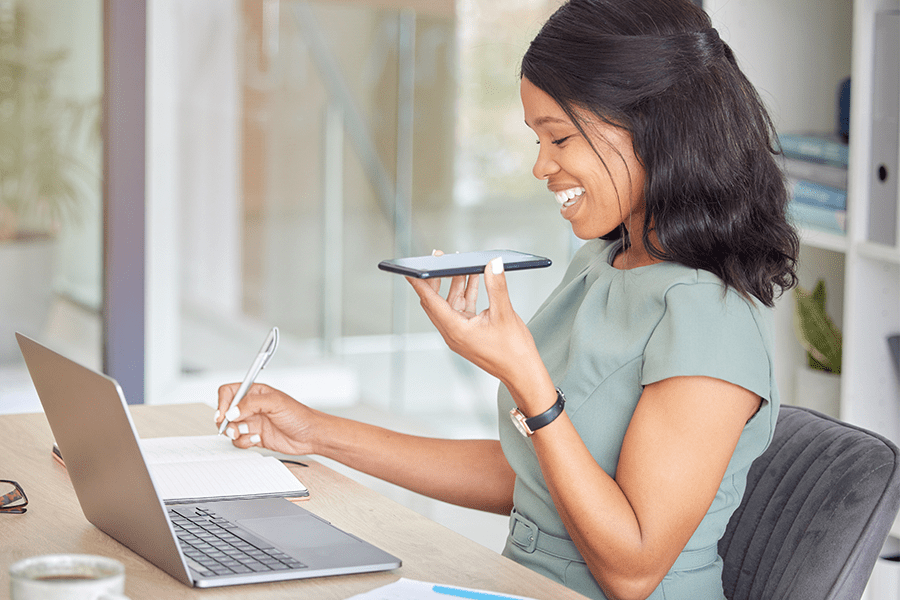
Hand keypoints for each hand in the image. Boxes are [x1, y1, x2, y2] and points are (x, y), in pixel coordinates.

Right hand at [214, 383, 321, 454]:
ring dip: (234, 433)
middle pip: (225, 411)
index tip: (224, 415)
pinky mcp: (255, 436)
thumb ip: (251, 404)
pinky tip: (258, 438)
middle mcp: (251, 407)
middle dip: (226, 421)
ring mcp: (253, 422)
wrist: (310, 435)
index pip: (229, 392)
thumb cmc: (299, 415)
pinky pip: (240, 441)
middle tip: (234, 427)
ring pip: (230, 428)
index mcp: (255, 392)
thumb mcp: (275, 402)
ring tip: (248, 433)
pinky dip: (245, 442)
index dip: (222, 402)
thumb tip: (232, 411)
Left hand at [406, 252, 547, 399]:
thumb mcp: (505, 313)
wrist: (522, 373)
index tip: (410, 268)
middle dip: (437, 279)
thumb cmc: (513, 351)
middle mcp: (453, 333)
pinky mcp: (468, 334)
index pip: (430, 301)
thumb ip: (496, 286)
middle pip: (435, 301)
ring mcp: (460, 334)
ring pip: (450, 304)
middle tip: (438, 258)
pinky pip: (461, 309)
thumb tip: (493, 265)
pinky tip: (473, 279)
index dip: (420, 283)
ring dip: (455, 284)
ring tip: (460, 263)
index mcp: (455, 330)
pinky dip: (466, 294)